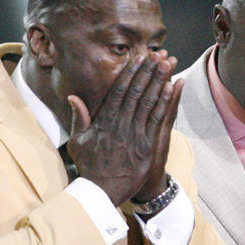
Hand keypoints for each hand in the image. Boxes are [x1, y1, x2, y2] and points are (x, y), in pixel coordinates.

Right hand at [66, 52, 183, 205]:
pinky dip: (165, 102)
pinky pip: (157, 119)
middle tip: (158, 54)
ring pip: (148, 101)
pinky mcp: (146, 145)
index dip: (130, 73)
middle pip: (136, 91)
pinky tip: (172, 87)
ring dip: (159, 80)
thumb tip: (73, 97)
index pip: (119, 90)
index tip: (138, 58)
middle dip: (148, 71)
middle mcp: (120, 123)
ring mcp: (134, 133)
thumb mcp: (78, 142)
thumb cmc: (90, 167)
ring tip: (168, 63)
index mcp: (104, 120)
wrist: (102, 191)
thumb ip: (79, 118)